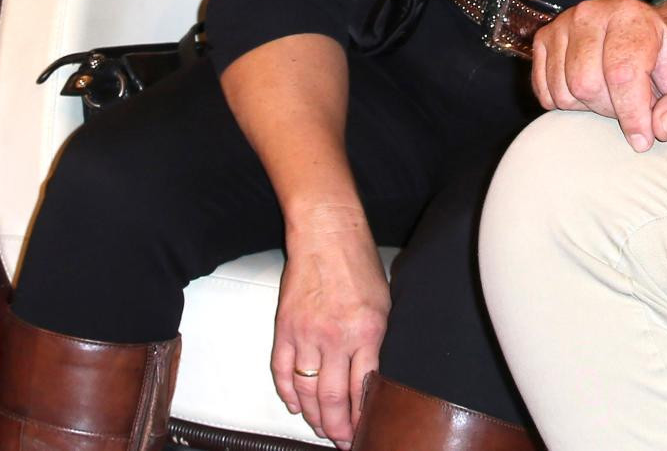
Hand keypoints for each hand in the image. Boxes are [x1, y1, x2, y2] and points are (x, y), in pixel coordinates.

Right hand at [272, 206, 389, 448]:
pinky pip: (282, 371)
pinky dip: (288, 393)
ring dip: (314, 416)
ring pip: (306, 390)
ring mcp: (306, 335)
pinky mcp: (284, 329)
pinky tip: (296, 406)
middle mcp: (335, 338)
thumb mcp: (384, 303)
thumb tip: (372, 375)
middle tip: (341, 442)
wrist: (327, 235)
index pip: (363, 387)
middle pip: (332, 397)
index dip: (362, 415)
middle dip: (337, 426)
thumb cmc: (359, 263)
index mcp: (367, 331)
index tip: (364, 430)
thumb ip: (377, 340)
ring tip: (322, 429)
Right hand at [529, 0, 666, 149]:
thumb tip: (663, 126)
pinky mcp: (544, 39)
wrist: (656, 44)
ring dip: (589, 107)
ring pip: (563, 91)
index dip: (632, 114)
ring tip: (615, 94)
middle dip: (612, 108)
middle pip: (586, 84)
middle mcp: (593, 12)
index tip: (645, 139)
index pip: (622, 73)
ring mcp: (564, 24)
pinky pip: (545, 92)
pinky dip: (568, 103)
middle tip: (634, 104)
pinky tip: (592, 90)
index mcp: (635, 16)